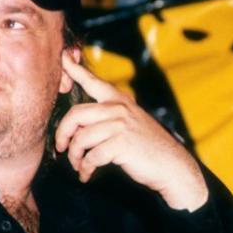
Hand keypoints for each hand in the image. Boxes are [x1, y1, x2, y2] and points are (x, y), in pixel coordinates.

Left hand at [55, 55, 208, 210]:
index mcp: (119, 100)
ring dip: (75, 157)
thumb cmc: (148, 147)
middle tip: (61, 147)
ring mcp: (120, 125)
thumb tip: (78, 126)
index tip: (63, 57)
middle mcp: (119, 108)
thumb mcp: (131, 122)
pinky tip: (87, 175)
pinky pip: (91, 157)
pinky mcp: (121, 144)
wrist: (171, 165)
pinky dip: (85, 169)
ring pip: (81, 138)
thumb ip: (108, 117)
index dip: (74, 69)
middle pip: (76, 114)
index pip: (92, 81)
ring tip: (78, 166)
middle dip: (63, 133)